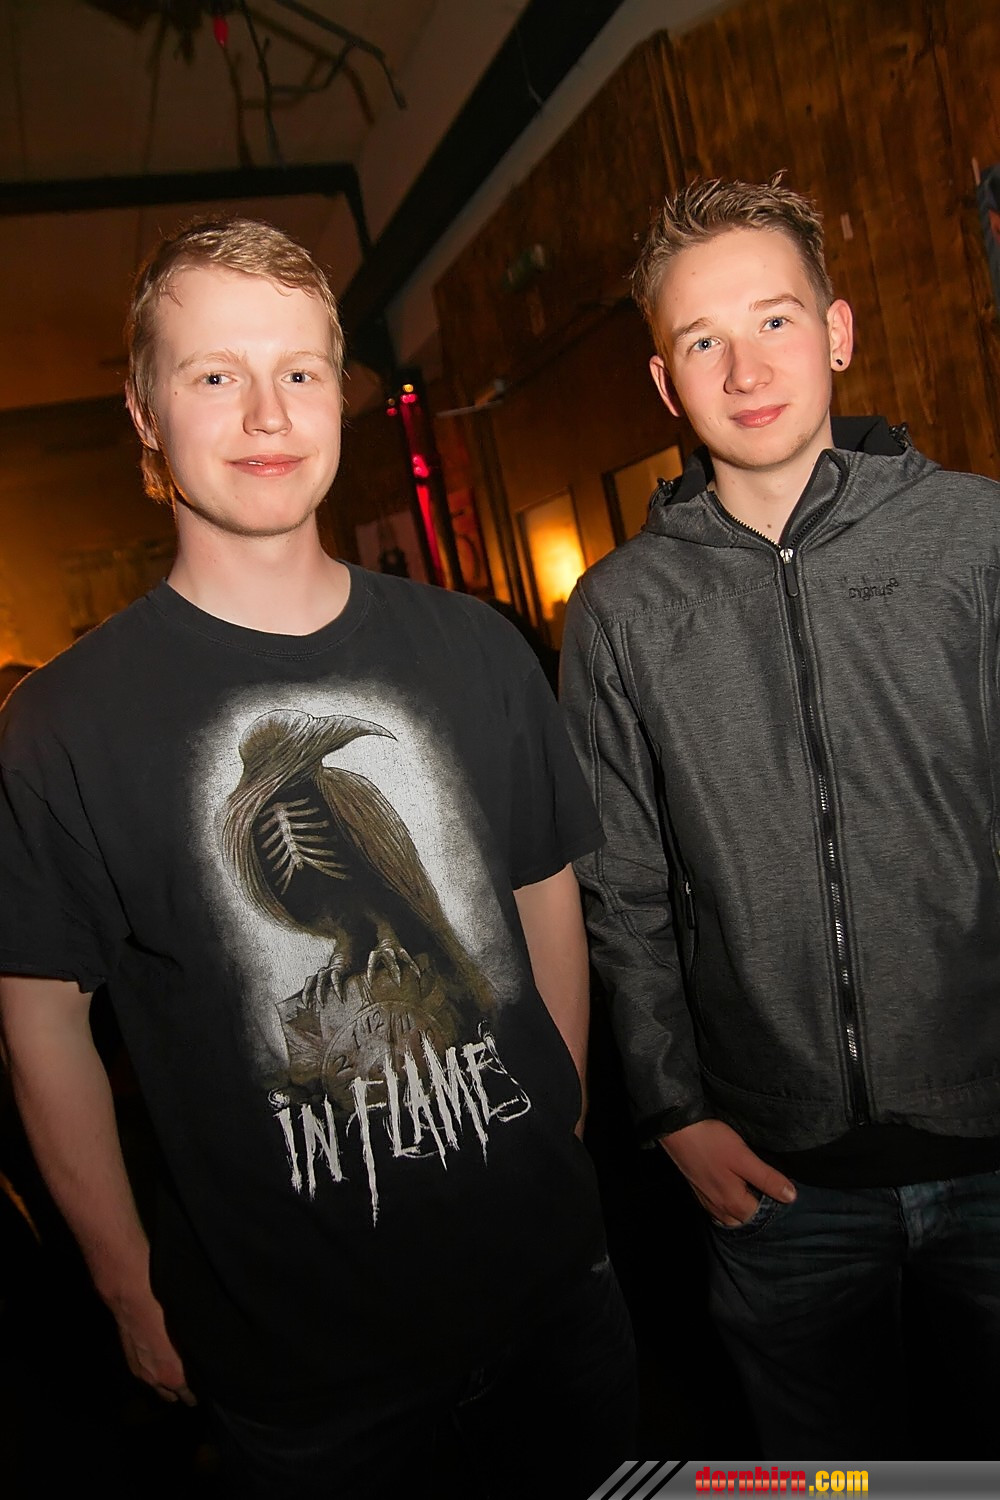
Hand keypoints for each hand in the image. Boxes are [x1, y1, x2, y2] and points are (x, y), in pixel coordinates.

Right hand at [112, 1290, 196, 1405]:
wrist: (133, 1303)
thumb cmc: (164, 1315)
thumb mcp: (186, 1335)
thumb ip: (192, 1353)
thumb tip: (201, 1356)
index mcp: (172, 1375)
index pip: (187, 1395)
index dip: (195, 1395)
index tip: (203, 1391)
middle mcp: (155, 1380)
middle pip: (170, 1397)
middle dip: (180, 1393)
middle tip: (190, 1383)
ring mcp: (140, 1373)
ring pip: (156, 1388)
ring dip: (164, 1385)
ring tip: (175, 1375)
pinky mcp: (130, 1364)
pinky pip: (145, 1377)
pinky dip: (153, 1375)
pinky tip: (158, 1363)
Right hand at [660, 1118, 795, 1225]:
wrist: (678, 1130)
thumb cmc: (712, 1142)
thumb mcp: (744, 1157)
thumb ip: (767, 1179)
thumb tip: (791, 1197)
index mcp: (733, 1203)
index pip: (761, 1215)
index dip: (773, 1204)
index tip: (778, 1187)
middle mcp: (719, 1208)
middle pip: (745, 1219)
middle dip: (757, 1209)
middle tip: (766, 1187)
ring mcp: (707, 1201)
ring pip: (731, 1215)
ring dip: (742, 1207)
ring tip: (751, 1188)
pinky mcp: (699, 1191)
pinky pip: (719, 1207)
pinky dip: (729, 1203)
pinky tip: (733, 1187)